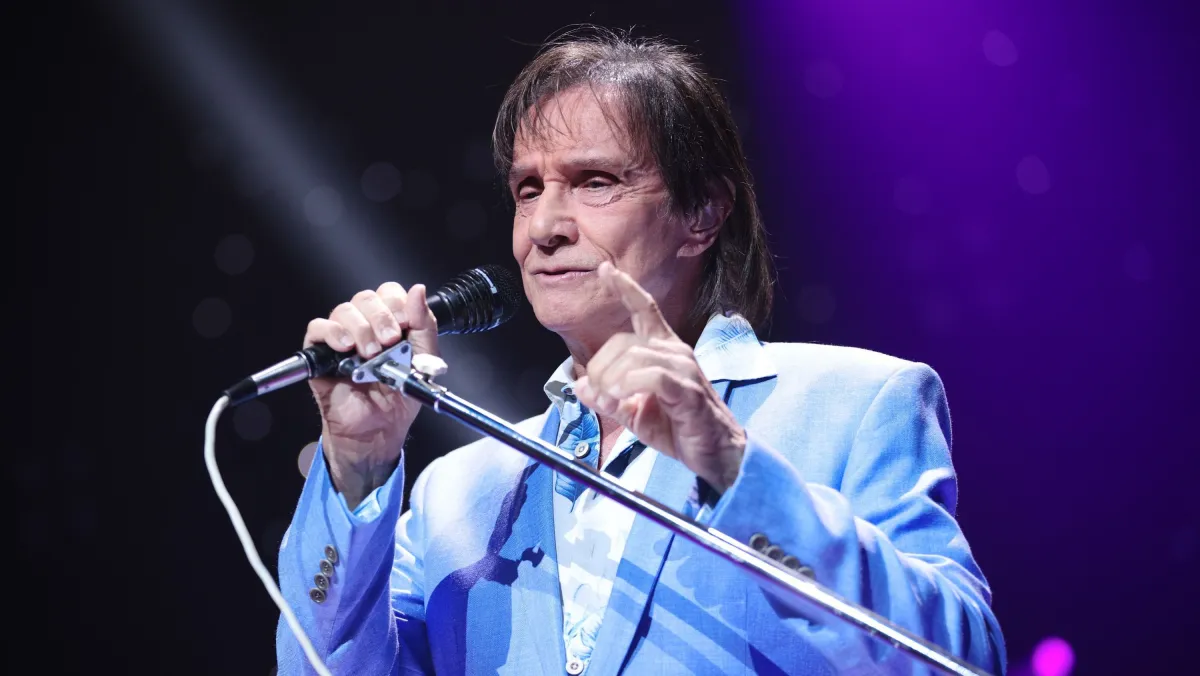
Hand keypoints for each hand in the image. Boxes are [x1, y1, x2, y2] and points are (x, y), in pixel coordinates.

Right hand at [303, 282, 438, 504]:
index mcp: (390, 324)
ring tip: (370, 354)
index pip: (389, 293)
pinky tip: (345, 347)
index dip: (398, 303)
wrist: (379, 430)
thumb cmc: (399, 398)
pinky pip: (318, 328)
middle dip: (381, 317)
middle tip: (390, 341)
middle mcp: (365, 327)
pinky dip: (332, 332)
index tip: (406, 324)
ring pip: (344, 310)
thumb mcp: (423, 361)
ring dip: (361, 328)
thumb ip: (424, 326)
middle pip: (366, 298)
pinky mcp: (320, 354)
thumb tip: (418, 290)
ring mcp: (341, 338)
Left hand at [574, 262, 746, 491]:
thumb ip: (606, 397)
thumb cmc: (678, 429)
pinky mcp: (688, 391)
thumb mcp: (632, 413)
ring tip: (611, 402)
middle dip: (600, 368)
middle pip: (624, 341)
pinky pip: (653, 376)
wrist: (716, 454)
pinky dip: (630, 386)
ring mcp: (684, 369)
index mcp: (662, 351)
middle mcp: (675, 352)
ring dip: (612, 380)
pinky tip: (624, 400)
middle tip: (599, 396)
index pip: (643, 309)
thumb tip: (578, 385)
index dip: (624, 287)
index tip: (605, 269)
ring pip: (634, 357)